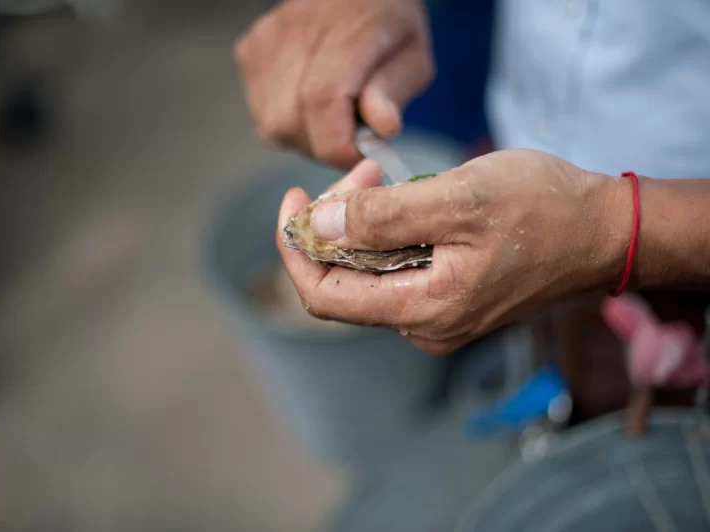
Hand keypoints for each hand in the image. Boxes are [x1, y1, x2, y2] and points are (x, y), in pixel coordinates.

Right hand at [235, 0, 433, 168]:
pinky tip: (309, 104)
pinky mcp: (249, 52)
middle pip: (290, 122)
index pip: (322, 100)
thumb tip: (382, 128)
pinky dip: (288, 122)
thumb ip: (394, 93)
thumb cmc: (388, 28)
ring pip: (272, 126)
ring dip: (304, 138)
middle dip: (322, 147)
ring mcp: (265, 42)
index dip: (339, 145)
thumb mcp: (413, 59)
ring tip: (331, 119)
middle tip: (349, 139)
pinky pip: (262, 114)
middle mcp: (295, 32)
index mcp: (345, 31)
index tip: (360, 158)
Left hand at [277, 149, 632, 353]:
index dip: (295, 247)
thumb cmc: (543, 210)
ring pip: (369, 273)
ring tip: (384, 176)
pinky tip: (406, 200)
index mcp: (421, 310)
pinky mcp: (451, 299)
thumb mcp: (457, 199)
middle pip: (344, 281)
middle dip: (336, 222)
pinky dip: (388, 232)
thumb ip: (382, 217)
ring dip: (363, 223)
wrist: (606, 232)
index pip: (323, 295)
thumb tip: (318, 228)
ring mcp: (437, 316)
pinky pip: (396, 270)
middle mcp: (423, 327)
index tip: (294, 197)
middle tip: (363, 171)